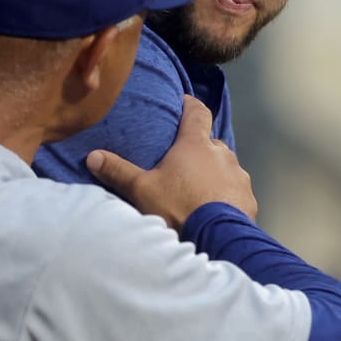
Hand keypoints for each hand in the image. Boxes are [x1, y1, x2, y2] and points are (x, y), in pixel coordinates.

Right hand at [86, 96, 256, 229]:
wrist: (217, 237)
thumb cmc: (178, 206)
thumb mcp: (142, 190)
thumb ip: (118, 171)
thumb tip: (93, 156)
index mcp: (196, 144)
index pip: (197, 112)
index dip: (190, 105)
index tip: (184, 103)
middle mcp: (222, 154)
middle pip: (210, 143)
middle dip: (199, 149)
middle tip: (184, 161)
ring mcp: (238, 176)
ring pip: (225, 167)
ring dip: (214, 173)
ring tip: (198, 190)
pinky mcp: (248, 198)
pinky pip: (235, 190)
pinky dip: (226, 195)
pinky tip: (215, 209)